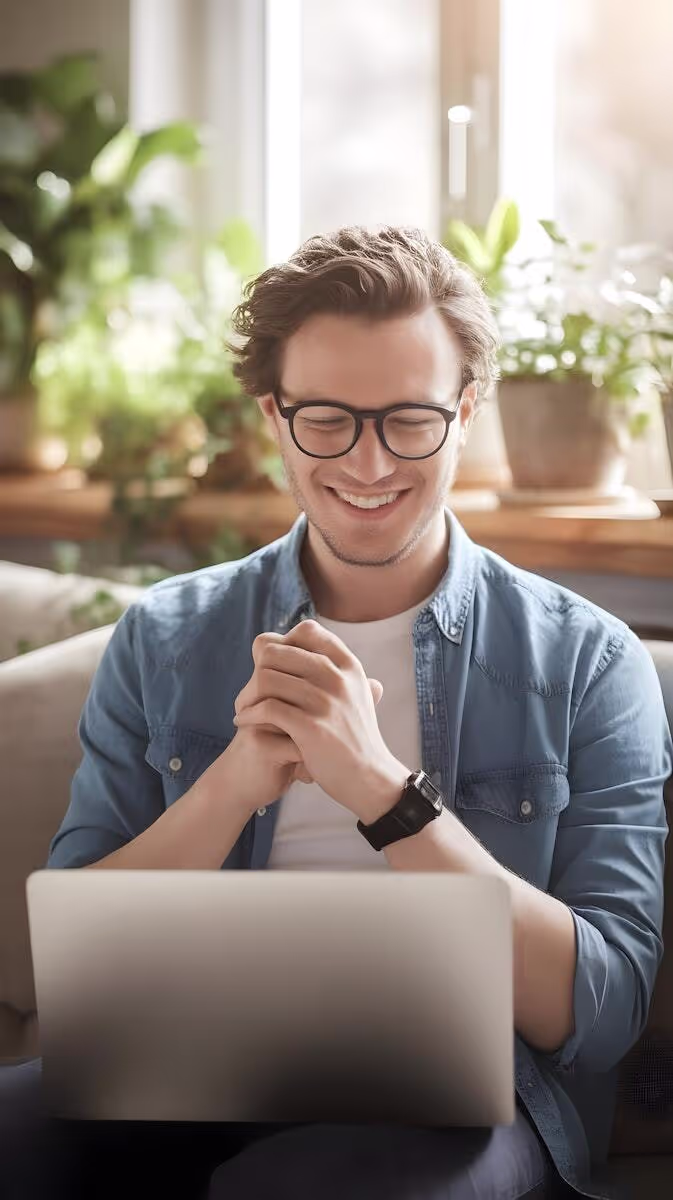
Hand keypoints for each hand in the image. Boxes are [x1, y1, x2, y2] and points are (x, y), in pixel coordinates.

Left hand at [233, 621, 406, 817]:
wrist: (369, 778)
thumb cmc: (354, 737)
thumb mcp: (354, 693)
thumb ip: (332, 668)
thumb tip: (305, 633)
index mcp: (349, 666)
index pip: (307, 630)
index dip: (282, 643)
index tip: (271, 666)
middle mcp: (339, 677)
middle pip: (277, 652)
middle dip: (255, 671)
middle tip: (249, 693)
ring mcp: (326, 701)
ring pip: (267, 678)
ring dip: (246, 696)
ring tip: (242, 710)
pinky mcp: (312, 727)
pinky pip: (267, 708)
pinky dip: (249, 714)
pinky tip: (244, 722)